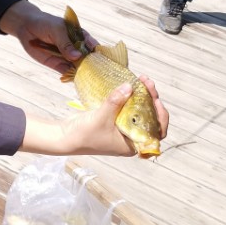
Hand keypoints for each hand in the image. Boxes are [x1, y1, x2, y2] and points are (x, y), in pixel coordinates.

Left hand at [0, 1, 96, 76]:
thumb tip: (77, 57)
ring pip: (77, 66)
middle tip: (95, 72)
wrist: (26, 27)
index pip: (91, 44)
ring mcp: (66, 56)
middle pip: (86, 58)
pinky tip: (74, 80)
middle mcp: (75, 47)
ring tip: (86, 79)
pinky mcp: (56, 64)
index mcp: (78, 35)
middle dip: (90, 65)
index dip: (97, 51)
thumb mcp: (56, 30)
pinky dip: (69, 76)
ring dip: (81, 72)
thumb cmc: (45, 23)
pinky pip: (65, 71)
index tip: (101, 57)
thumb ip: (66, 44)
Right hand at [22, 78, 168, 156]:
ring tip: (140, 80)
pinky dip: (130, 98)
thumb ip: (116, 101)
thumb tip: (130, 86)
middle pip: (149, 118)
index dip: (160, 115)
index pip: (156, 131)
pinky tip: (129, 86)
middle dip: (151, 100)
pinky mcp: (114, 121)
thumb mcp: (101, 117)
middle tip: (146, 82)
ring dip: (142, 96)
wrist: (65, 137)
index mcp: (132, 144)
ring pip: (140, 111)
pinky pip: (128, 108)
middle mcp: (130, 137)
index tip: (156, 100)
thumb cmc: (84, 134)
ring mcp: (123, 129)